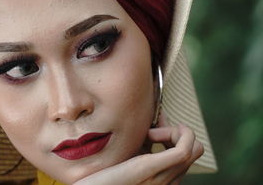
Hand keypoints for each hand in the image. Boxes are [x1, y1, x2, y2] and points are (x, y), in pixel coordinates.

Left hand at [73, 124, 203, 184]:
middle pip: (196, 149)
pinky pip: (184, 150)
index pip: (190, 152)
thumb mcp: (130, 158)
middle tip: (154, 129)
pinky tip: (150, 134)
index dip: (176, 134)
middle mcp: (169, 181)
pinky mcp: (150, 168)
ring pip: (195, 147)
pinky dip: (172, 133)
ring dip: (175, 131)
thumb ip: (145, 145)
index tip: (156, 126)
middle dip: (178, 131)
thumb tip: (153, 123)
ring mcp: (162, 176)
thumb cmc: (105, 176)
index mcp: (165, 179)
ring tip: (150, 134)